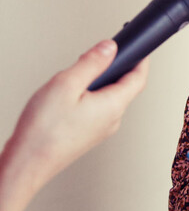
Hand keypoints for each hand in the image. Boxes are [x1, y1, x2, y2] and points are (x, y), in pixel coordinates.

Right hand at [0, 41, 147, 210]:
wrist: (26, 164)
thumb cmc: (44, 131)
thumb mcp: (67, 83)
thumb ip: (92, 62)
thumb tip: (109, 48)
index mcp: (114, 106)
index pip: (139, 78)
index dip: (140, 59)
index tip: (138, 47)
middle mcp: (112, 120)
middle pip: (123, 87)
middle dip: (113, 68)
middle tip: (97, 55)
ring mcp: (100, 130)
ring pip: (107, 98)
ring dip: (98, 83)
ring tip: (75, 77)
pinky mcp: (88, 136)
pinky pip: (96, 110)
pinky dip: (88, 97)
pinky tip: (68, 97)